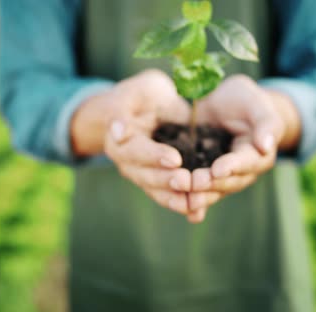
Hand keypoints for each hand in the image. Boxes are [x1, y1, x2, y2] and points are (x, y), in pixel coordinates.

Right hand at [72, 70, 192, 214]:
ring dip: (176, 199)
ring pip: (158, 191)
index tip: (175, 159)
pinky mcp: (158, 182)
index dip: (154, 156)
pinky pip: (169, 197)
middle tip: (188, 182)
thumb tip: (117, 130)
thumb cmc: (141, 96)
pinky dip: (183, 206)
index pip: (136, 150)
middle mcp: (128, 163)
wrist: (147, 109)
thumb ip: (123, 109)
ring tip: (195, 204)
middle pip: (146, 176)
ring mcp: (142, 175)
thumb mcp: (134, 92)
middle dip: (167, 181)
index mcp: (119, 141)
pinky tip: (198, 214)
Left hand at [186, 75, 300, 222]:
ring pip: (213, 191)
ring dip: (199, 196)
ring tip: (184, 196)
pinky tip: (183, 210)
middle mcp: (243, 171)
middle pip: (229, 182)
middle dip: (211, 184)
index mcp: (258, 154)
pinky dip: (191, 201)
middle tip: (194, 183)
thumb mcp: (256, 103)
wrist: (223, 104)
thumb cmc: (244, 100)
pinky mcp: (205, 177)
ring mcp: (223, 177)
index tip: (218, 169)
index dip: (232, 167)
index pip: (246, 162)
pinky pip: (199, 191)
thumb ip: (265, 122)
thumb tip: (266, 146)